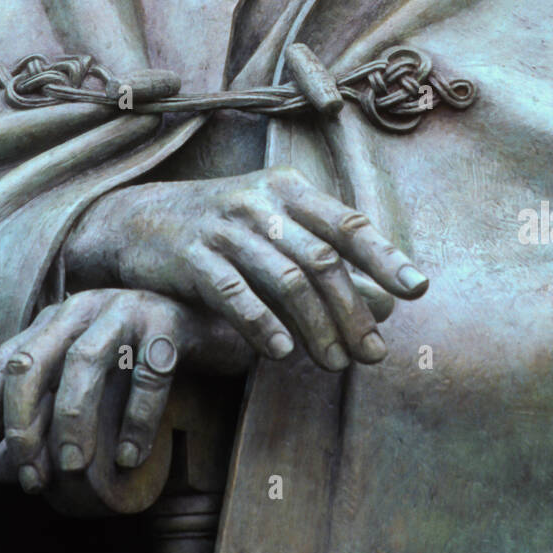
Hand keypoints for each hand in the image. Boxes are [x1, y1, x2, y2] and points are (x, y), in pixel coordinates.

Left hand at [0, 288, 249, 493]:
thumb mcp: (90, 390)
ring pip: (83, 363)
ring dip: (73, 422)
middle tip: (32, 476)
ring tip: (75, 470)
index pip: (3, 360)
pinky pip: (148, 370)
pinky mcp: (168, 320)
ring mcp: (125, 308)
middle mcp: (82, 308)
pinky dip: (136, 418)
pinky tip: (131, 457)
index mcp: (54, 321)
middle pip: (33, 360)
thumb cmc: (143, 361)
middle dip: (24, 423)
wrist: (215, 326)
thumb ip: (46, 421)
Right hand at [64, 165, 428, 371]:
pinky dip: (263, 325)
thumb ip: (324, 254)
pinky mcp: (191, 256)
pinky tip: (282, 353)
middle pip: (321, 260)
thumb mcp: (272, 224)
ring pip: (285, 280)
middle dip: (353, 311)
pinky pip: (235, 293)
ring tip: (335, 364)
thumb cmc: (221, 228)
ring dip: (317, 328)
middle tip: (373, 354)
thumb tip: (387, 301)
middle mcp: (259, 200)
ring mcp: (224, 227)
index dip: (384, 257)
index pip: (347, 223)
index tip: (416, 289)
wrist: (136, 220)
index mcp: (288, 187)